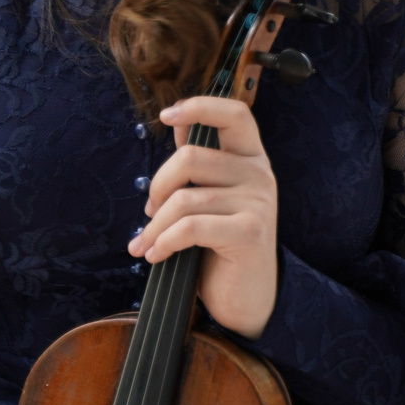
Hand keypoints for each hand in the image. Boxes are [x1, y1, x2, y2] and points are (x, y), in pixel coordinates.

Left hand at [133, 95, 279, 339]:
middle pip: (191, 157)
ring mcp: (258, 202)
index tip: (166, 116)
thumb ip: (200, 165)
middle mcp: (260, 174)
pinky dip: (164, 242)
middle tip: (149, 214)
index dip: (200, 106)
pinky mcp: (250, 231)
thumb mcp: (211, 199)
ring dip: (153, 227)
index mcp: (250, 159)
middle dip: (157, 186)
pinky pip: (191, 227)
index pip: (235, 114)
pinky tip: (155, 256)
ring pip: (184, 198)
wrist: (247, 298)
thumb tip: (179, 125)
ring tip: (145, 245)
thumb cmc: (223, 247)